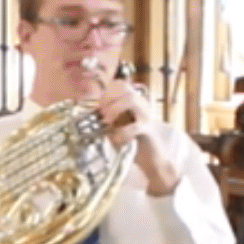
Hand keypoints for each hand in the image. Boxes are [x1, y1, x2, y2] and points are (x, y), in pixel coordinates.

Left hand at [96, 77, 179, 195]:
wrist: (152, 159)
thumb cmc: (132, 141)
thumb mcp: (117, 126)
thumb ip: (108, 118)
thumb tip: (90, 115)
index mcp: (134, 102)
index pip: (121, 85)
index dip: (107, 92)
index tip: (99, 106)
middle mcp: (141, 105)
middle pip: (125, 89)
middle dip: (108, 99)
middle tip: (101, 114)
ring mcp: (146, 116)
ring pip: (132, 100)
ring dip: (115, 108)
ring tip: (107, 122)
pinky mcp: (148, 131)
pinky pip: (135, 126)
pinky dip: (122, 133)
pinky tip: (117, 140)